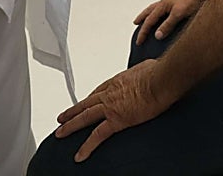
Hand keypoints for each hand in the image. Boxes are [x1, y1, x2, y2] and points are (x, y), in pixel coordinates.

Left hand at [55, 61, 171, 162]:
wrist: (161, 80)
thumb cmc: (158, 72)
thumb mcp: (147, 67)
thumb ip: (143, 72)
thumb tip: (149, 71)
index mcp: (118, 81)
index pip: (99, 91)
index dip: (90, 98)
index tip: (86, 102)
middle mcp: (110, 93)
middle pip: (86, 103)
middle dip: (73, 111)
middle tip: (62, 117)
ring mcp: (110, 107)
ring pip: (85, 117)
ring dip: (70, 126)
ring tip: (61, 133)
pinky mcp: (116, 120)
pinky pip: (97, 136)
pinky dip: (87, 146)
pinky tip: (80, 155)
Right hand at [134, 0, 202, 44]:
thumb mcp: (179, 13)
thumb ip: (168, 25)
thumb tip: (157, 36)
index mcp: (163, 4)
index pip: (149, 20)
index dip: (143, 32)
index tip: (139, 42)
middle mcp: (166, 2)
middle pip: (150, 11)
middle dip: (142, 18)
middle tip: (136, 23)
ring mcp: (173, 1)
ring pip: (158, 9)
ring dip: (152, 15)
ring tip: (149, 19)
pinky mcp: (181, 2)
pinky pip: (167, 10)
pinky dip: (163, 14)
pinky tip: (168, 18)